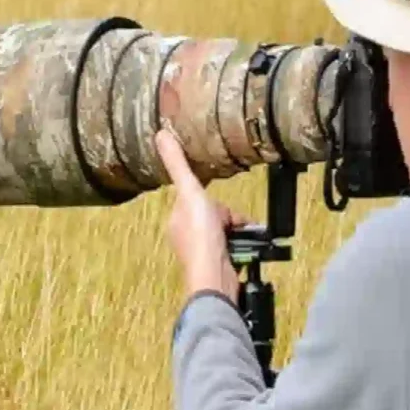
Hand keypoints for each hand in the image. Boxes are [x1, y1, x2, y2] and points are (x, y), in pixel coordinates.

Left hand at [155, 129, 247, 300]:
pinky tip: (249, 247)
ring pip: (226, 229)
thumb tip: (160, 133)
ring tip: (245, 235)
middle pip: (214, 213)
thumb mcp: (190, 192)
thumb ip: (178, 164)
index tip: (221, 204)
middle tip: (233, 223)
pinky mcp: (217, 262)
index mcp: (176, 218)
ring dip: (240, 230)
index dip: (211, 197)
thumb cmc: (200, 236)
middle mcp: (185, 234)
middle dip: (229, 215)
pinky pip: (233, 245)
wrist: (215, 276)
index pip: (196, 197)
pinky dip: (244, 244)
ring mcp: (201, 250)